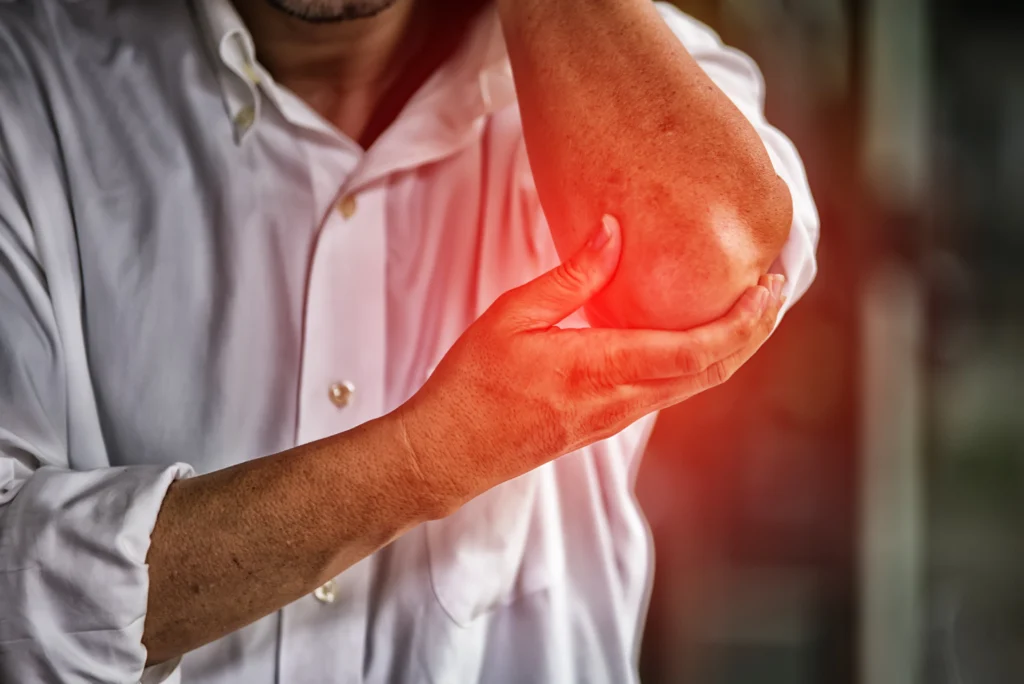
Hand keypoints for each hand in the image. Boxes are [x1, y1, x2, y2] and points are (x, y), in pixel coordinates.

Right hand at [390, 215, 784, 516]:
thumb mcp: (513, 315)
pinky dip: (700, 363)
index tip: (769, 287)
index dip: (744, 320)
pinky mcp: (605, 423)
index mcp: (602, 367)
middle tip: (775, 290)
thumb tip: (614, 230)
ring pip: (695, 386)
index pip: (698, 349)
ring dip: (731, 349)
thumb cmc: (474, 384)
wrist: (451, 452)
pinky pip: (670, 392)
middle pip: (712, 371)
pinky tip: (694, 339)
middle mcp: (621, 400)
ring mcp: (616, 418)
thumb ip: (571, 276)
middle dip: (753, 331)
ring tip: (748, 310)